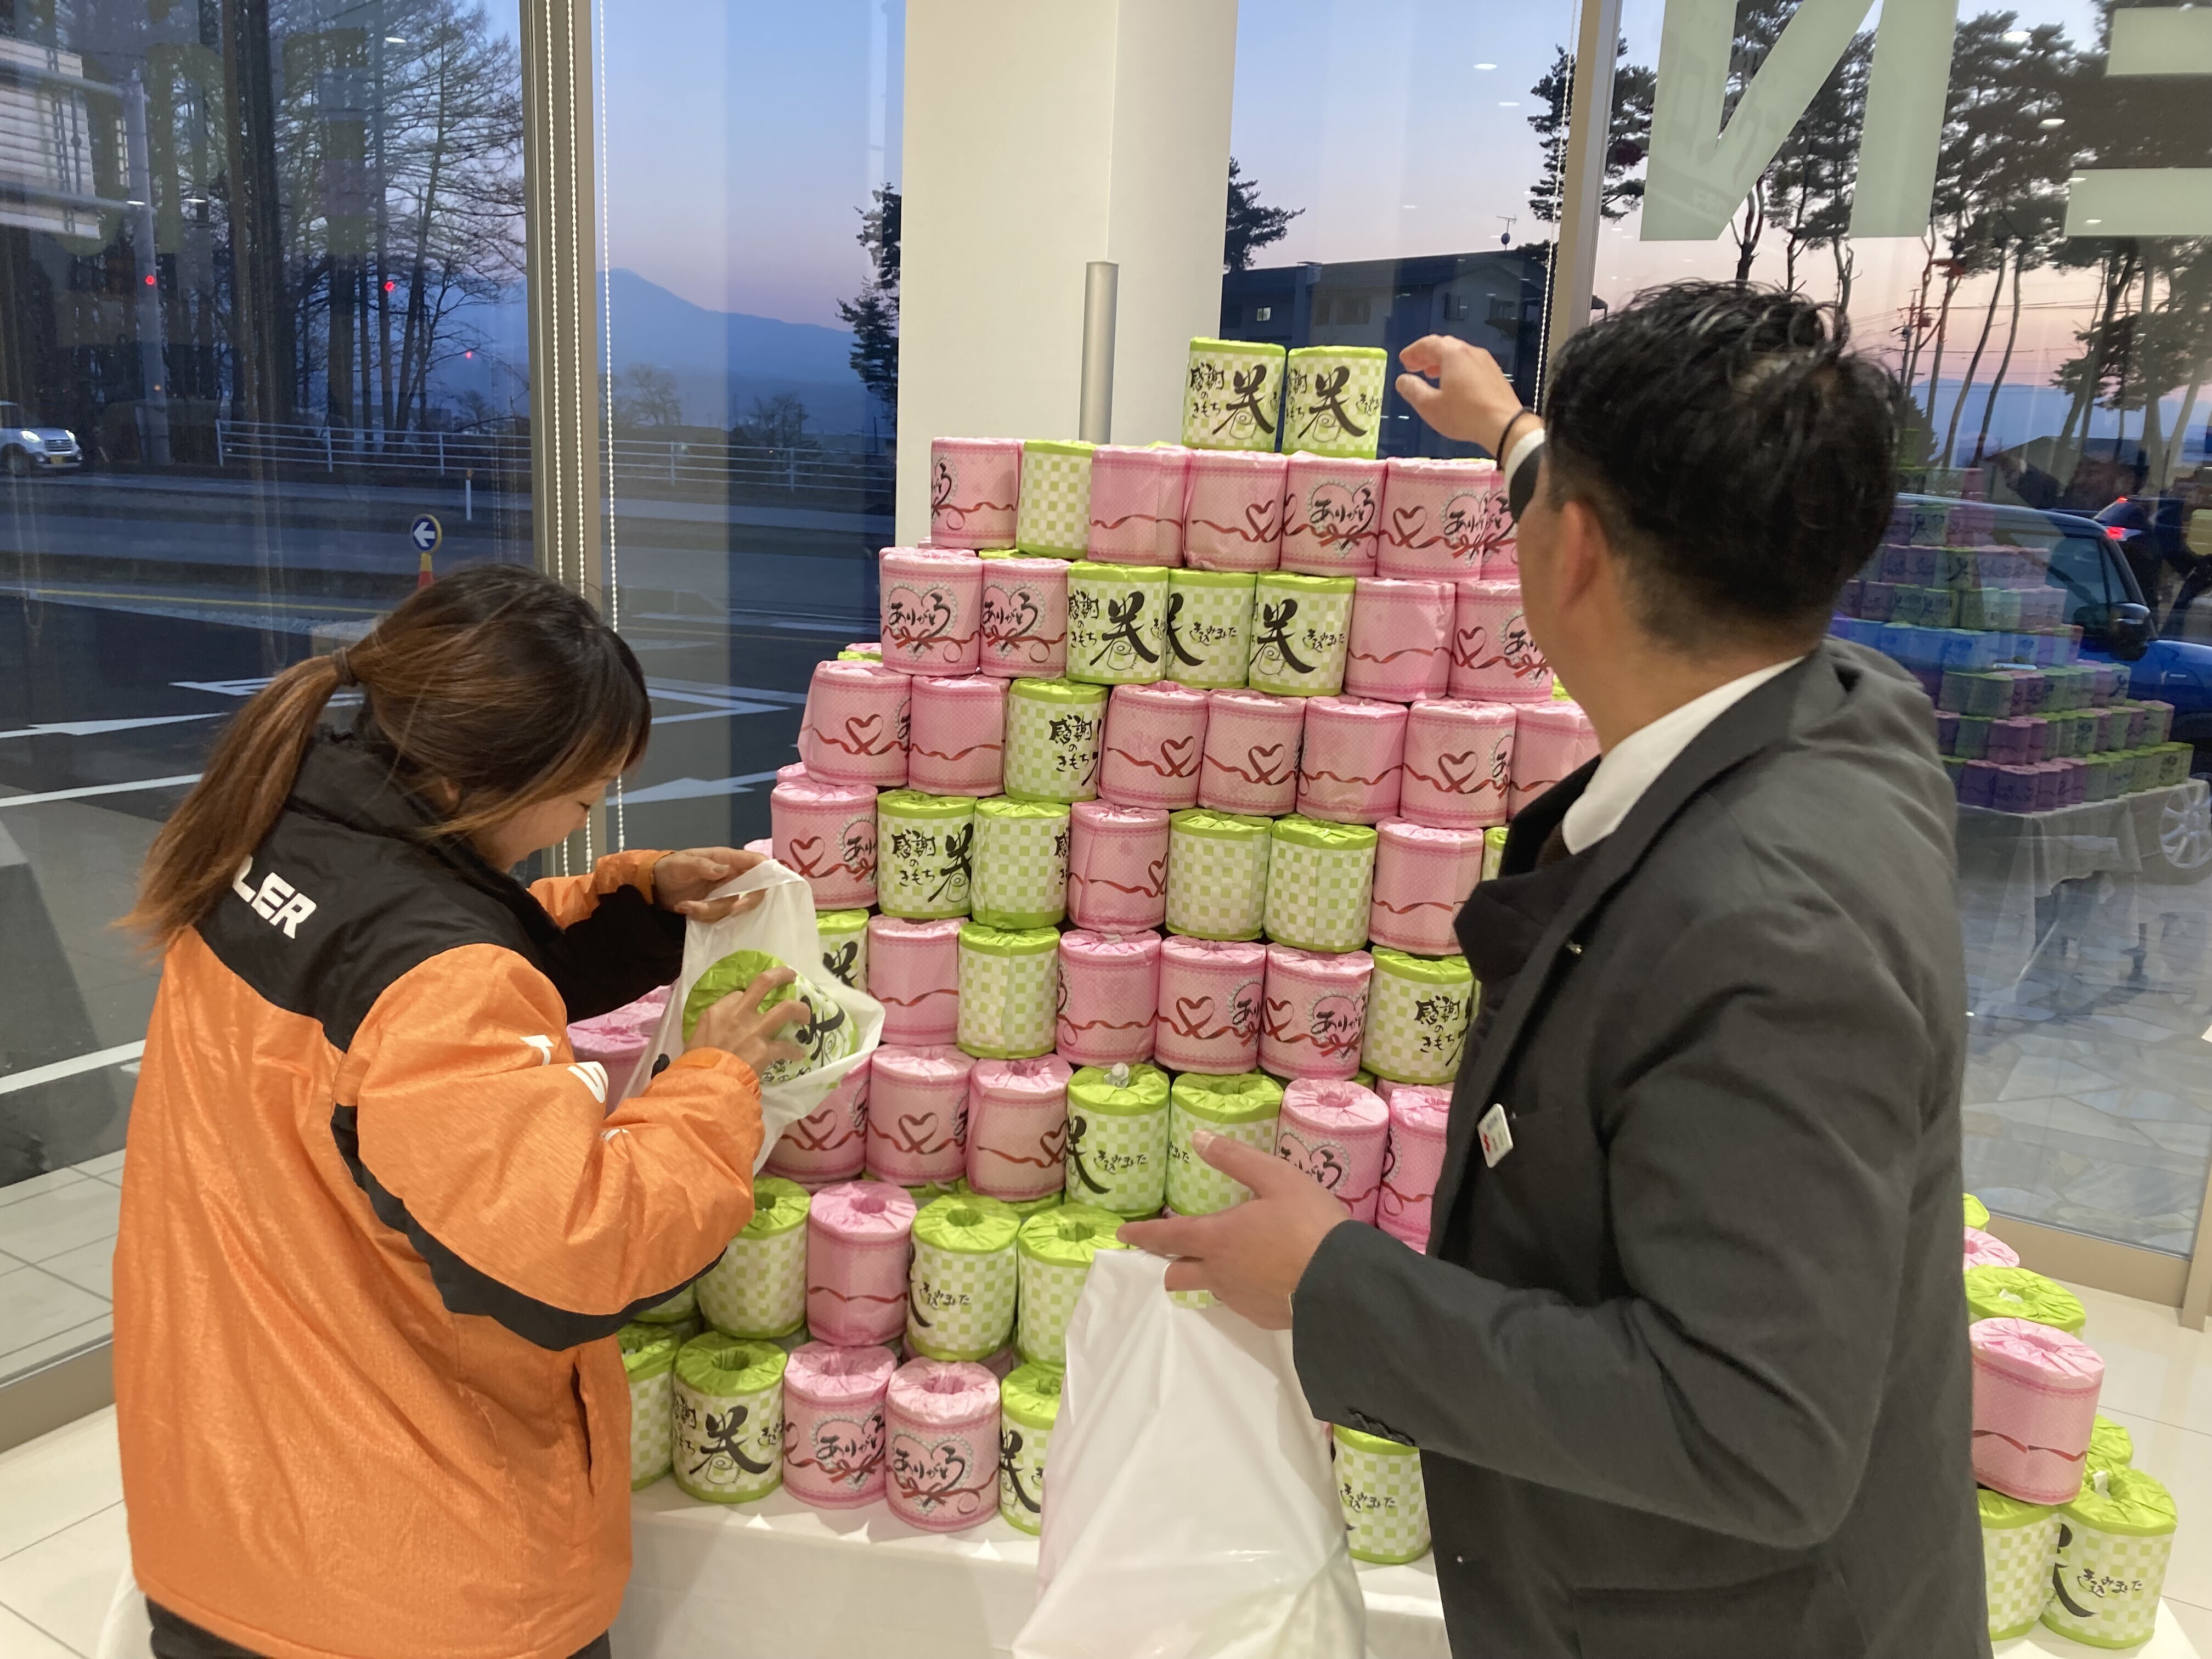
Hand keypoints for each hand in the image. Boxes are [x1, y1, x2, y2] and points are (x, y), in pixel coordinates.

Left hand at [654, 847, 768, 921]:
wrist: (655, 886)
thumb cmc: (670, 868)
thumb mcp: (682, 864)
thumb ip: (703, 865)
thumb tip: (725, 869)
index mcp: (727, 859)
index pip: (757, 862)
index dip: (767, 872)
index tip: (761, 888)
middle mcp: (731, 876)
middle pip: (754, 890)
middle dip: (743, 902)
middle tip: (731, 909)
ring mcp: (724, 893)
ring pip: (733, 907)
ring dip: (709, 911)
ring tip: (685, 905)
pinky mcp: (716, 908)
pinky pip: (720, 917)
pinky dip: (702, 916)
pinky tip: (686, 908)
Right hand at [686, 966, 809, 1075]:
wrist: (705, 1082)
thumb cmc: (695, 1063)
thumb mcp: (696, 1037)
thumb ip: (711, 1029)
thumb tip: (719, 1034)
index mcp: (718, 1011)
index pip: (738, 994)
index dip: (748, 998)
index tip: (753, 1004)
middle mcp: (739, 1014)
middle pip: (764, 983)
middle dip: (781, 976)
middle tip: (791, 976)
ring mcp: (755, 1030)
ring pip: (786, 1008)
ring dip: (800, 1010)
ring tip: (806, 1016)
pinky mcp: (766, 1049)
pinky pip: (786, 1047)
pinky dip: (794, 1051)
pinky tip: (799, 1055)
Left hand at [1116, 1133, 1352, 1329]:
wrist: (1345, 1282)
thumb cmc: (1308, 1223)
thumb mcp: (1276, 1178)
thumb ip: (1234, 1159)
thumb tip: (1198, 1138)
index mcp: (1216, 1238)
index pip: (1166, 1238)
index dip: (1142, 1234)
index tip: (1123, 1234)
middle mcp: (1219, 1274)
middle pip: (1176, 1276)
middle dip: (1170, 1264)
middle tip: (1177, 1252)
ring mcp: (1240, 1301)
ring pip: (1210, 1290)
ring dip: (1209, 1276)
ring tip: (1232, 1260)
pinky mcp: (1263, 1318)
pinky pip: (1241, 1303)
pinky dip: (1243, 1290)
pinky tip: (1265, 1278)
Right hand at [1396, 335, 1530, 455]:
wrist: (1504, 425)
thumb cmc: (1463, 415)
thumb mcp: (1430, 406)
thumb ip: (1413, 390)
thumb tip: (1403, 380)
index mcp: (1453, 354)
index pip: (1428, 343)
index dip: (1413, 351)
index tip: (1404, 360)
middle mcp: (1470, 352)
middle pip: (1445, 346)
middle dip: (1427, 355)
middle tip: (1415, 367)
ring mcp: (1486, 362)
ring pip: (1459, 355)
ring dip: (1442, 362)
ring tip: (1431, 375)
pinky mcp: (1495, 375)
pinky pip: (1471, 365)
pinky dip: (1457, 369)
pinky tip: (1454, 385)